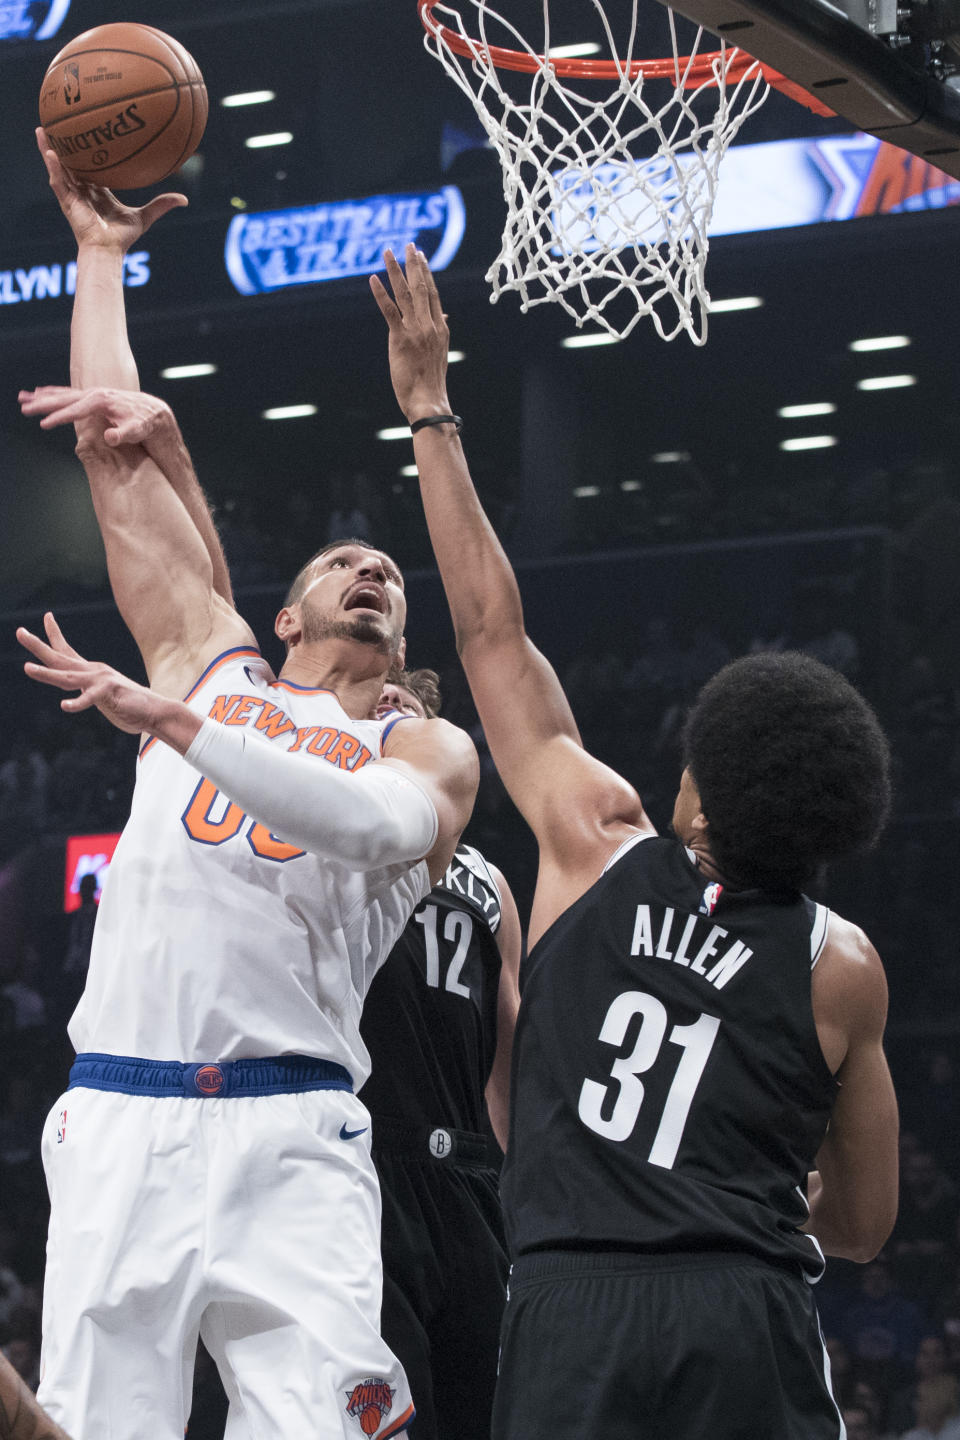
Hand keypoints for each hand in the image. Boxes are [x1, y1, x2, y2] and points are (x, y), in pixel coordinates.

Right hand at [18, 384, 176, 449]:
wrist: (153, 412)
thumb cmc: (146, 423)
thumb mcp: (138, 430)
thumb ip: (124, 434)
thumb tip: (110, 437)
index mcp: (102, 401)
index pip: (76, 410)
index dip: (60, 417)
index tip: (44, 424)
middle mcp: (95, 394)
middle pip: (64, 398)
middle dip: (43, 403)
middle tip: (24, 407)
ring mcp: (93, 394)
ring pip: (63, 394)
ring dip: (42, 397)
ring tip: (23, 398)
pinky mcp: (92, 397)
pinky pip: (68, 394)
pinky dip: (53, 394)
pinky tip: (40, 394)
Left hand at [18, 613, 159, 733]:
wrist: (156, 711)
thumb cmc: (132, 706)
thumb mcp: (105, 696)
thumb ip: (91, 692)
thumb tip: (83, 691)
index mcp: (91, 671)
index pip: (67, 650)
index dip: (54, 634)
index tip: (46, 616)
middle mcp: (93, 671)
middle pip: (60, 657)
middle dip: (37, 645)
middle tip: (19, 632)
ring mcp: (101, 681)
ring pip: (67, 677)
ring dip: (46, 673)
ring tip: (27, 668)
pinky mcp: (109, 694)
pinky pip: (90, 699)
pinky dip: (77, 703)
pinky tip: (64, 706)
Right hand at [36, 126, 186, 252]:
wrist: (108, 249)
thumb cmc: (123, 237)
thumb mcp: (145, 217)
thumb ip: (161, 205)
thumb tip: (185, 199)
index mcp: (97, 191)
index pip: (91, 167)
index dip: (88, 152)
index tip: (88, 134)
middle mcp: (82, 190)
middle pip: (71, 162)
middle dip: (64, 144)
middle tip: (58, 124)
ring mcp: (72, 195)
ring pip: (58, 167)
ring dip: (49, 148)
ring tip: (42, 129)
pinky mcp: (66, 201)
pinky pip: (58, 180)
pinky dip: (53, 166)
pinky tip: (48, 150)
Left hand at [370, 244, 452, 422]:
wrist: (428, 400)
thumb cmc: (431, 382)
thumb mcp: (439, 353)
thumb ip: (439, 332)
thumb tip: (443, 318)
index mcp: (440, 328)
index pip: (432, 293)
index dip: (426, 273)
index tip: (420, 256)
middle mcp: (430, 325)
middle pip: (420, 287)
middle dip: (414, 264)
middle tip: (408, 244)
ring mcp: (416, 331)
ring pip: (405, 294)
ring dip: (395, 271)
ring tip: (388, 252)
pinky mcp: (400, 339)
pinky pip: (389, 311)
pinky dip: (381, 293)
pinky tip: (373, 278)